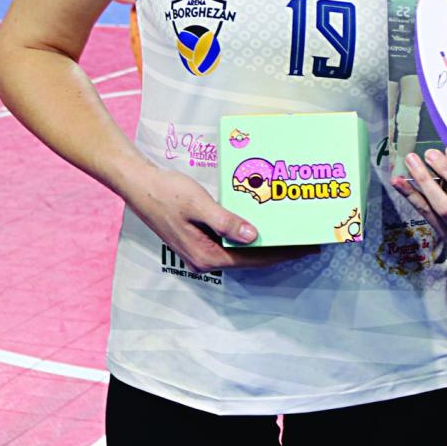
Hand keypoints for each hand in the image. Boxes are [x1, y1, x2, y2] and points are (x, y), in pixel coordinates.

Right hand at [122, 164, 318, 271]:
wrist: (139, 185)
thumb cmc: (167, 192)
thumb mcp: (199, 204)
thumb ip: (226, 222)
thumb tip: (254, 237)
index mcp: (207, 255)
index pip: (254, 259)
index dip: (283, 253)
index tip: (306, 248)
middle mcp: (205, 259)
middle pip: (250, 260)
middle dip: (278, 251)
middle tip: (306, 241)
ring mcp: (201, 252)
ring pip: (241, 253)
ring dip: (265, 245)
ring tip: (290, 235)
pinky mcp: (199, 241)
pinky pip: (231, 245)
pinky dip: (249, 238)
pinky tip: (262, 227)